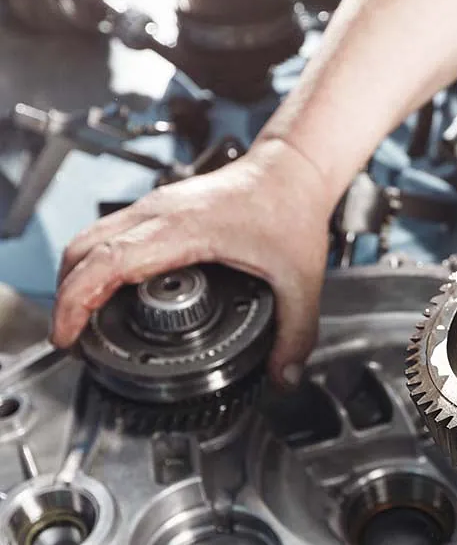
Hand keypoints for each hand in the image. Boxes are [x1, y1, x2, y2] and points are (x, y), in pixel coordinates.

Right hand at [51, 138, 335, 384]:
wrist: (292, 169)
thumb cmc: (290, 209)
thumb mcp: (302, 280)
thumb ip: (297, 332)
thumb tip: (286, 376)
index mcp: (184, 228)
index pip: (107, 261)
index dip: (75, 301)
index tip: (67, 336)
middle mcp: (159, 212)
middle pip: (83, 249)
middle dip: (66, 297)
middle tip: (72, 339)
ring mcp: (156, 206)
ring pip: (91, 238)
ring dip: (77, 278)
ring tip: (83, 321)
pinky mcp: (160, 207)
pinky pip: (109, 233)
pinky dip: (97, 264)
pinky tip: (110, 291)